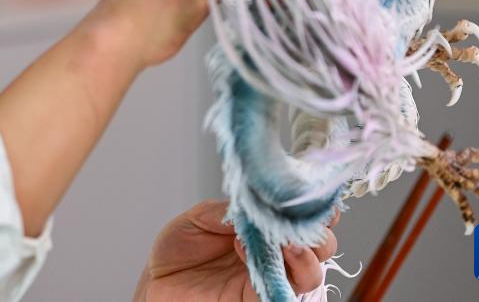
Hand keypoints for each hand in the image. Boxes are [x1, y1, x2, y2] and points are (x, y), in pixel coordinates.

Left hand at [132, 200, 338, 301]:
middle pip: (320, 243)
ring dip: (306, 252)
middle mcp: (274, 253)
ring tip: (288, 240)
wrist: (158, 284)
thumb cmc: (179, 250)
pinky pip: (284, 292)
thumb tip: (255, 202)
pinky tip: (270, 255)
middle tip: (301, 215)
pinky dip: (284, 274)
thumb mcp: (198, 218)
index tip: (308, 187)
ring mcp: (270, 277)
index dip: (312, 202)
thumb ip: (229, 212)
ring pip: (311, 271)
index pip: (301, 214)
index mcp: (264, 226)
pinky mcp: (258, 299)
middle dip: (318, 228)